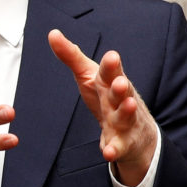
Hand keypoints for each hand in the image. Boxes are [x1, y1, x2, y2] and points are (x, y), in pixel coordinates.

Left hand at [48, 29, 157, 186]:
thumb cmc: (107, 96)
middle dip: (121, 86)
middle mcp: (120, 100)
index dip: (111, 65)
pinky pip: (118, 147)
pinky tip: (108, 152)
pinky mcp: (122, 142)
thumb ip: (71, 56)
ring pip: (126, 116)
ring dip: (126, 111)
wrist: (134, 130)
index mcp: (110, 83)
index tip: (111, 56)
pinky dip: (114, 149)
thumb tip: (52, 33)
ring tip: (128, 105)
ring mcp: (124, 122)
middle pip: (121, 92)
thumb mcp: (88, 75)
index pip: (111, 72)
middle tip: (121, 81)